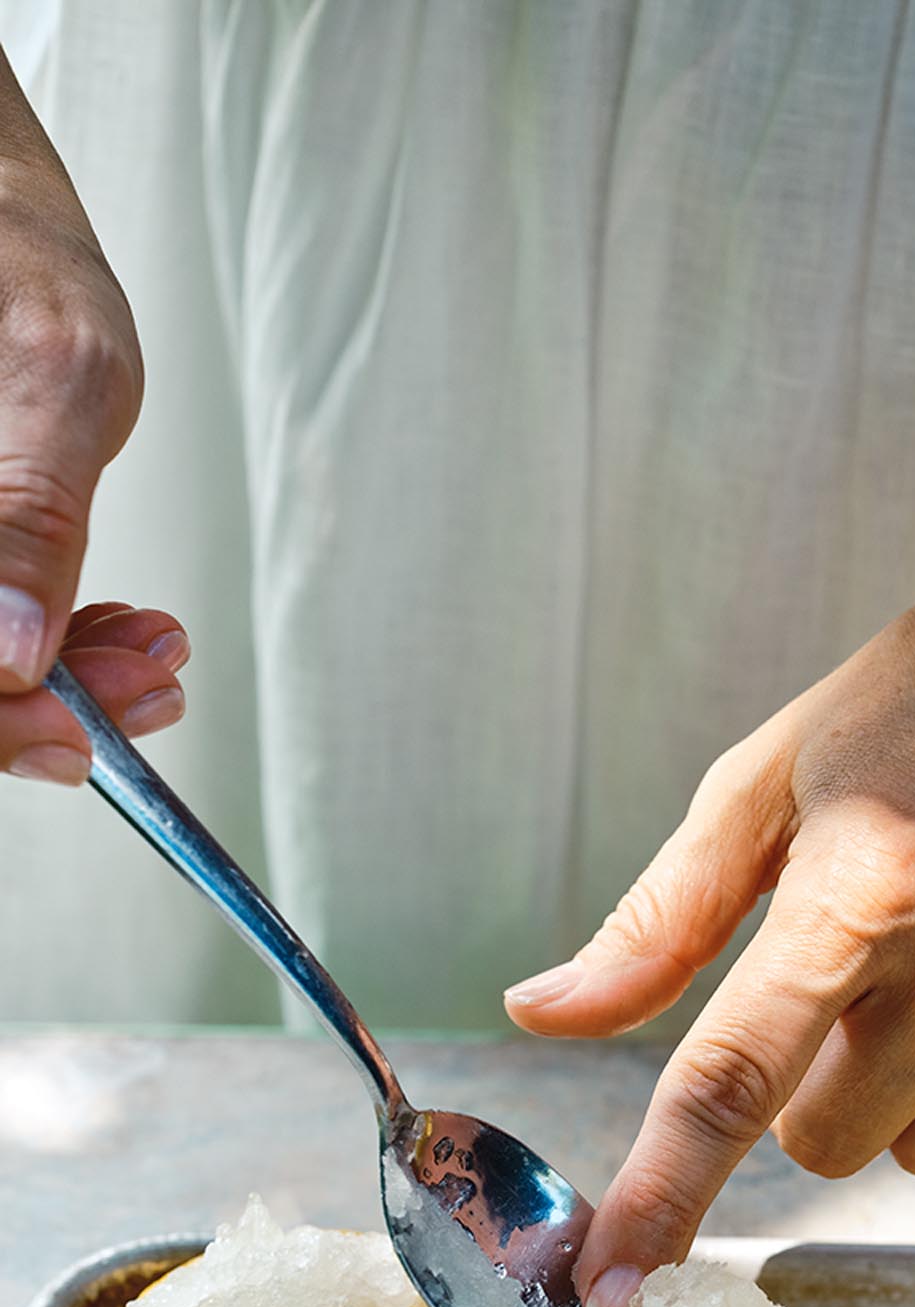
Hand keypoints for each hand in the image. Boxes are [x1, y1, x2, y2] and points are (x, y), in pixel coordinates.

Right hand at [0, 109, 179, 777]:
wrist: (0, 219)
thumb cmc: (20, 263)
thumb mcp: (56, 379)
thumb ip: (27, 516)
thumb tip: (7, 652)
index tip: (81, 736)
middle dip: (48, 700)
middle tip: (155, 682)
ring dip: (65, 676)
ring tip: (156, 652)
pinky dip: (52, 639)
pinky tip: (121, 629)